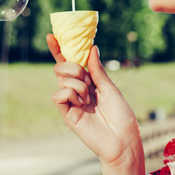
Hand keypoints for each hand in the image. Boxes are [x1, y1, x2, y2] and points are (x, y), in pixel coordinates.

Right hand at [47, 34, 142, 165]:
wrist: (122, 139)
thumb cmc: (121, 115)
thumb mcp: (110, 88)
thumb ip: (97, 70)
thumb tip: (92, 48)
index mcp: (88, 80)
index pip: (70, 61)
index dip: (60, 49)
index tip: (51, 35)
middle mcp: (76, 89)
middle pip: (61, 67)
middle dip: (74, 68)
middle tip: (88, 81)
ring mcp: (70, 101)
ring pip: (61, 80)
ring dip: (79, 86)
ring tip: (89, 100)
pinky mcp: (66, 113)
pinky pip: (58, 95)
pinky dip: (71, 95)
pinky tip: (82, 106)